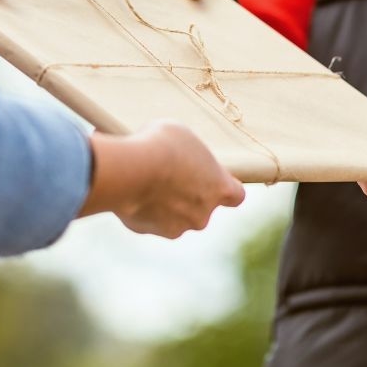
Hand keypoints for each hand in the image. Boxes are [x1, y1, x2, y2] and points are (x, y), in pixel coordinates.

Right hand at [81, 121, 245, 238]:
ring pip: (174, 216)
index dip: (223, 187)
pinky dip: (143, 209)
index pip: (236, 195)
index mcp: (220, 187)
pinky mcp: (149, 230)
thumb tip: (179, 157)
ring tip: (146, 180)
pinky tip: (132, 190)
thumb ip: (189, 154)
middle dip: (188, 195)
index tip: (211, 179)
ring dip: (165, 203)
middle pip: (201, 206)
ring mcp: (176, 226)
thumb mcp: (182, 136)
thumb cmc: (162, 146)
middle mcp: (203, 214)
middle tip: (169, 175)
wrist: (130, 170)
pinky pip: (149, 219)